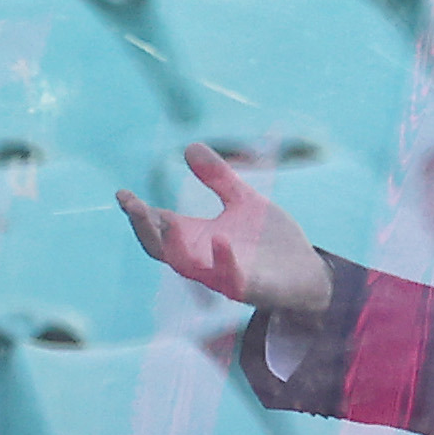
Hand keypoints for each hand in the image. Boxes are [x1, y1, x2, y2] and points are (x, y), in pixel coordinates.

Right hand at [117, 145, 328, 317]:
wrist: (311, 274)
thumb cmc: (272, 242)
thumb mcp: (244, 202)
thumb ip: (219, 178)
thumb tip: (190, 145)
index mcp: (197, 238)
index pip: (158, 227)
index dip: (138, 212)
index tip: (122, 193)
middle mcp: (203, 259)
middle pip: (161, 248)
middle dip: (144, 227)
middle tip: (131, 205)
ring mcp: (224, 276)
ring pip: (189, 267)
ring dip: (174, 246)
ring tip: (162, 219)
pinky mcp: (251, 289)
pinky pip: (232, 279)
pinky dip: (224, 262)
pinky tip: (222, 240)